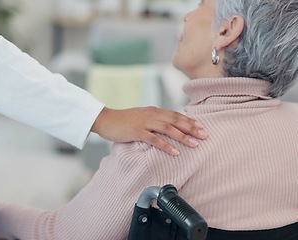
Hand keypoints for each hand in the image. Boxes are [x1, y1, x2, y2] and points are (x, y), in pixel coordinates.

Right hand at [91, 107, 207, 155]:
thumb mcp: (141, 118)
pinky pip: (154, 139)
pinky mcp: (137, 131)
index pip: (176, 115)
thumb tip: (166, 129)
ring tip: (194, 144)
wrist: (105, 120)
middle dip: (192, 128)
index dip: (190, 121)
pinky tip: (175, 152)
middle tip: (205, 135)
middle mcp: (152, 115)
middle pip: (176, 120)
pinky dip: (166, 145)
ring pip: (168, 128)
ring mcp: (144, 123)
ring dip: (182, 136)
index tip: (202, 127)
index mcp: (154, 111)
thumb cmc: (123, 121)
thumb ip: (153, 121)